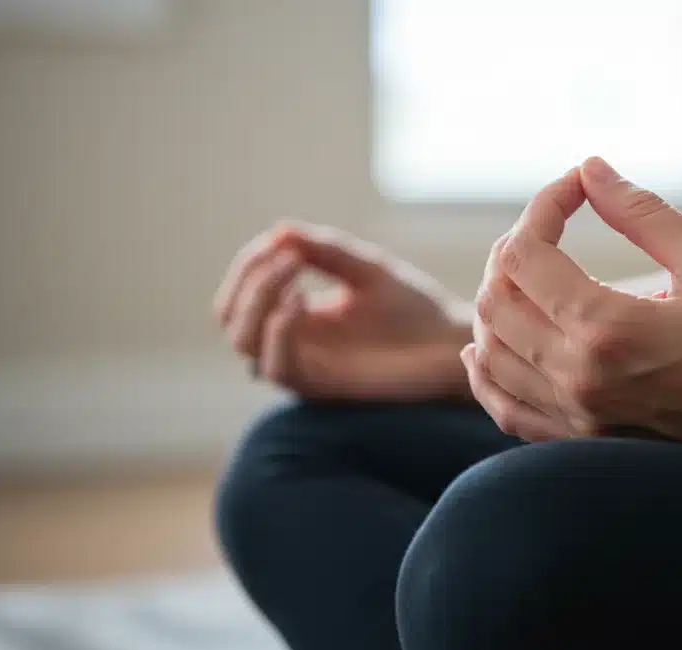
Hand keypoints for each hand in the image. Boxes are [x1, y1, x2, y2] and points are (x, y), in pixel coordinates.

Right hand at [214, 223, 472, 399]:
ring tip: (294, 270)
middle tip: (285, 255)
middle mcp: (293, 342)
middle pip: (230, 317)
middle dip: (247, 279)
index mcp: (297, 314)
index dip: (248, 264)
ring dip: (258, 299)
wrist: (451, 342)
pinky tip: (299, 303)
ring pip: (244, 342)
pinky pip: (278, 368)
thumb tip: (279, 231)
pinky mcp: (323, 387)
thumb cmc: (414, 307)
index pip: (242, 292)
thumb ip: (325, 251)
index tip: (279, 240)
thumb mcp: (366, 269)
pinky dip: (278, 332)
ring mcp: (306, 365)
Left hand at [462, 158, 681, 452]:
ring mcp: (578, 419)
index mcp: (608, 329)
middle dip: (512, 248)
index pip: (526, 253)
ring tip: (529, 273)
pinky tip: (491, 346)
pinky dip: (489, 372)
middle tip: (551, 226)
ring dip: (495, 302)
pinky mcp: (585, 443)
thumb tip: (589, 169)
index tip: (576, 187)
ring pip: (489, 353)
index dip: (542, 205)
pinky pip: (506, 409)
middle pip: (494, 299)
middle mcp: (580, 378)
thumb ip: (640, 211)